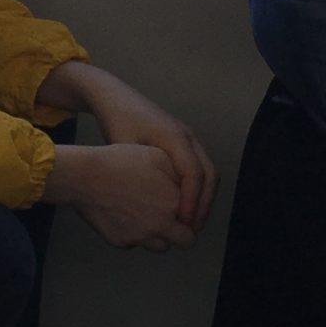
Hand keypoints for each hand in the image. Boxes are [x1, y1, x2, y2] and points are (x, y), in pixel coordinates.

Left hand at [40, 63, 216, 233]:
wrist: (115, 97)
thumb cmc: (116, 121)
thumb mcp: (123, 149)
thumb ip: (138, 175)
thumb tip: (152, 207)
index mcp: (174, 136)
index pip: (193, 172)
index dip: (191, 199)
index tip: (182, 221)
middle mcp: (187, 137)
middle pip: (209, 174)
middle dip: (203, 204)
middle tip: (192, 229)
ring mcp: (189, 138)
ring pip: (208, 172)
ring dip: (203, 198)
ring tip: (190, 223)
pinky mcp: (184, 143)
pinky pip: (199, 168)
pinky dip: (197, 189)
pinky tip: (183, 207)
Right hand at [43, 142, 192, 250]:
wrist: (86, 177)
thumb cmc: (120, 162)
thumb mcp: (159, 157)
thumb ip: (180, 177)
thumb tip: (186, 189)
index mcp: (173, 204)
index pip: (195, 223)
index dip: (190, 217)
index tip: (183, 211)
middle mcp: (161, 226)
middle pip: (184, 241)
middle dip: (181, 233)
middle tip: (173, 221)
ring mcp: (140, 237)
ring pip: (160, 247)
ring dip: (159, 236)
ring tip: (148, 218)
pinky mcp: (121, 242)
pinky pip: (135, 243)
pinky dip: (134, 234)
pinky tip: (125, 216)